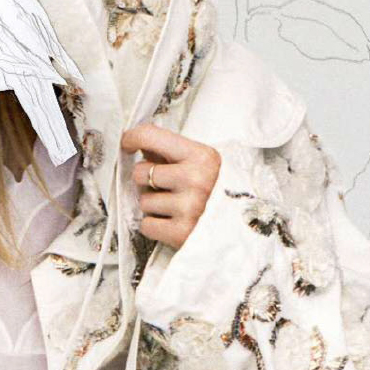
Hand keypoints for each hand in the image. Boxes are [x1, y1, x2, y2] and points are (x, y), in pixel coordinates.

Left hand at [121, 122, 220, 248]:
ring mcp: (190, 207)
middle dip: (147, 181)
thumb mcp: (201, 163)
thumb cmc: (216, 191)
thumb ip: (170, 151)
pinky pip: (146, 225)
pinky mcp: (181, 233)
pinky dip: (154, 226)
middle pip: (140, 172)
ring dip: (153, 206)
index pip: (150, 136)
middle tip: (167, 188)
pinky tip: (173, 223)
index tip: (128, 144)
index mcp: (202, 157)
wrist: (241, 229)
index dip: (132, 138)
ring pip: (143, 201)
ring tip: (175, 208)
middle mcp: (196, 179)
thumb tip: (136, 141)